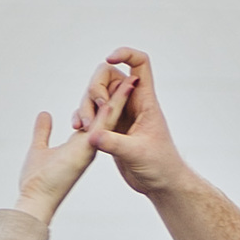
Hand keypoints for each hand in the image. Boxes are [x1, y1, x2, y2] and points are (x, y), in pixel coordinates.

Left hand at [16, 72, 126, 220]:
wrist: (36, 198)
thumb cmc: (37, 180)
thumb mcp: (40, 148)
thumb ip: (43, 131)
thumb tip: (45, 114)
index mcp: (80, 145)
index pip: (98, 120)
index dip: (106, 104)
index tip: (114, 86)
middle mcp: (89, 145)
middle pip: (108, 117)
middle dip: (119, 98)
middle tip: (131, 79)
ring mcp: (90, 147)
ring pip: (109, 119)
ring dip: (120, 100)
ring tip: (132, 81)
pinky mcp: (86, 149)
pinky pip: (103, 126)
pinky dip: (111, 110)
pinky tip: (117, 96)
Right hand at [76, 47, 191, 200]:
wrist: (161, 184)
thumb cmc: (160, 166)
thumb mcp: (136, 154)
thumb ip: (113, 143)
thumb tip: (92, 135)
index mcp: (145, 102)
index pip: (139, 65)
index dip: (125, 54)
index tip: (109, 59)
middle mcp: (132, 105)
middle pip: (109, 77)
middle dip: (95, 87)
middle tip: (95, 110)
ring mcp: (120, 116)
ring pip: (97, 96)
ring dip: (85, 106)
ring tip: (82, 127)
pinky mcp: (111, 129)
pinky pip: (93, 115)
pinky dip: (82, 118)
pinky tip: (78, 131)